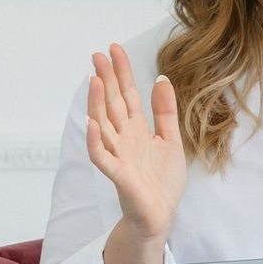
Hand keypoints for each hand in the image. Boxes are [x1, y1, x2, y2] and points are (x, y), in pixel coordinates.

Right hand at [87, 43, 186, 241]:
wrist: (160, 215)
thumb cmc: (162, 181)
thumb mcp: (170, 140)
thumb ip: (165, 111)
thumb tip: (161, 78)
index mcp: (137, 129)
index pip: (127, 94)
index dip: (121, 72)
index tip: (114, 48)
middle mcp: (124, 138)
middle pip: (112, 104)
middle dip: (105, 79)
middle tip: (97, 54)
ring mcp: (118, 155)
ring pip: (103, 125)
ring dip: (96, 103)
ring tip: (93, 80)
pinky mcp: (118, 175)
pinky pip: (102, 157)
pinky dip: (95, 141)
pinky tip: (92, 124)